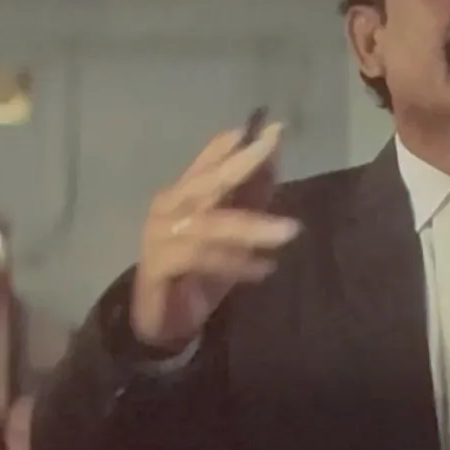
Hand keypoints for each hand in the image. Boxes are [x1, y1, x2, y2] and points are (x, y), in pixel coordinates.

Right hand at [131, 121, 299, 349]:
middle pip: (207, 181)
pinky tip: (263, 269)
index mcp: (183, 195)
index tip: (269, 127)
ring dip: (252, 226)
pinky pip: (200, 257)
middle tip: (272, 145)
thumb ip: (250, 198)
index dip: (237, 142)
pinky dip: (234, 263)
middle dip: (241, 161)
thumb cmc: (198, 273)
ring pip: (210, 223)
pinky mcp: (158, 266)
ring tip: (290, 231)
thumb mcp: (232, 236)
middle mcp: (168, 208)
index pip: (208, 161)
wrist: (160, 322)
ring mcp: (159, 236)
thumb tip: (275, 159)